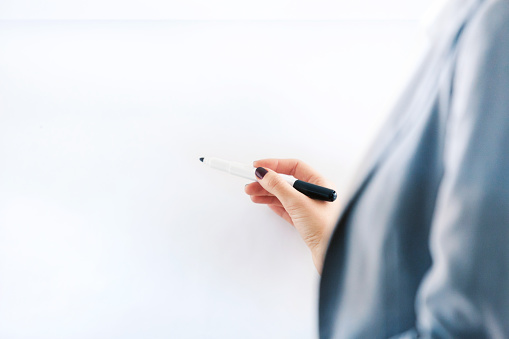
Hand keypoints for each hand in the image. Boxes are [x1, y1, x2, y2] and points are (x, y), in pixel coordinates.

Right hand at [245, 159, 340, 273]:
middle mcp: (315, 194)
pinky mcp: (304, 221)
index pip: (294, 167)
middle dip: (267, 182)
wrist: (331, 255)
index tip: (258, 166)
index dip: (275, 165)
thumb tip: (264, 173)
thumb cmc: (324, 228)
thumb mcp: (297, 202)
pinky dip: (274, 204)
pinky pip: (286, 208)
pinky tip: (265, 202)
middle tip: (250, 184)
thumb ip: (278, 186)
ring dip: (267, 194)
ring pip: (284, 195)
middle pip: (286, 182)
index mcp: (320, 183)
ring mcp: (309, 208)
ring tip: (252, 194)